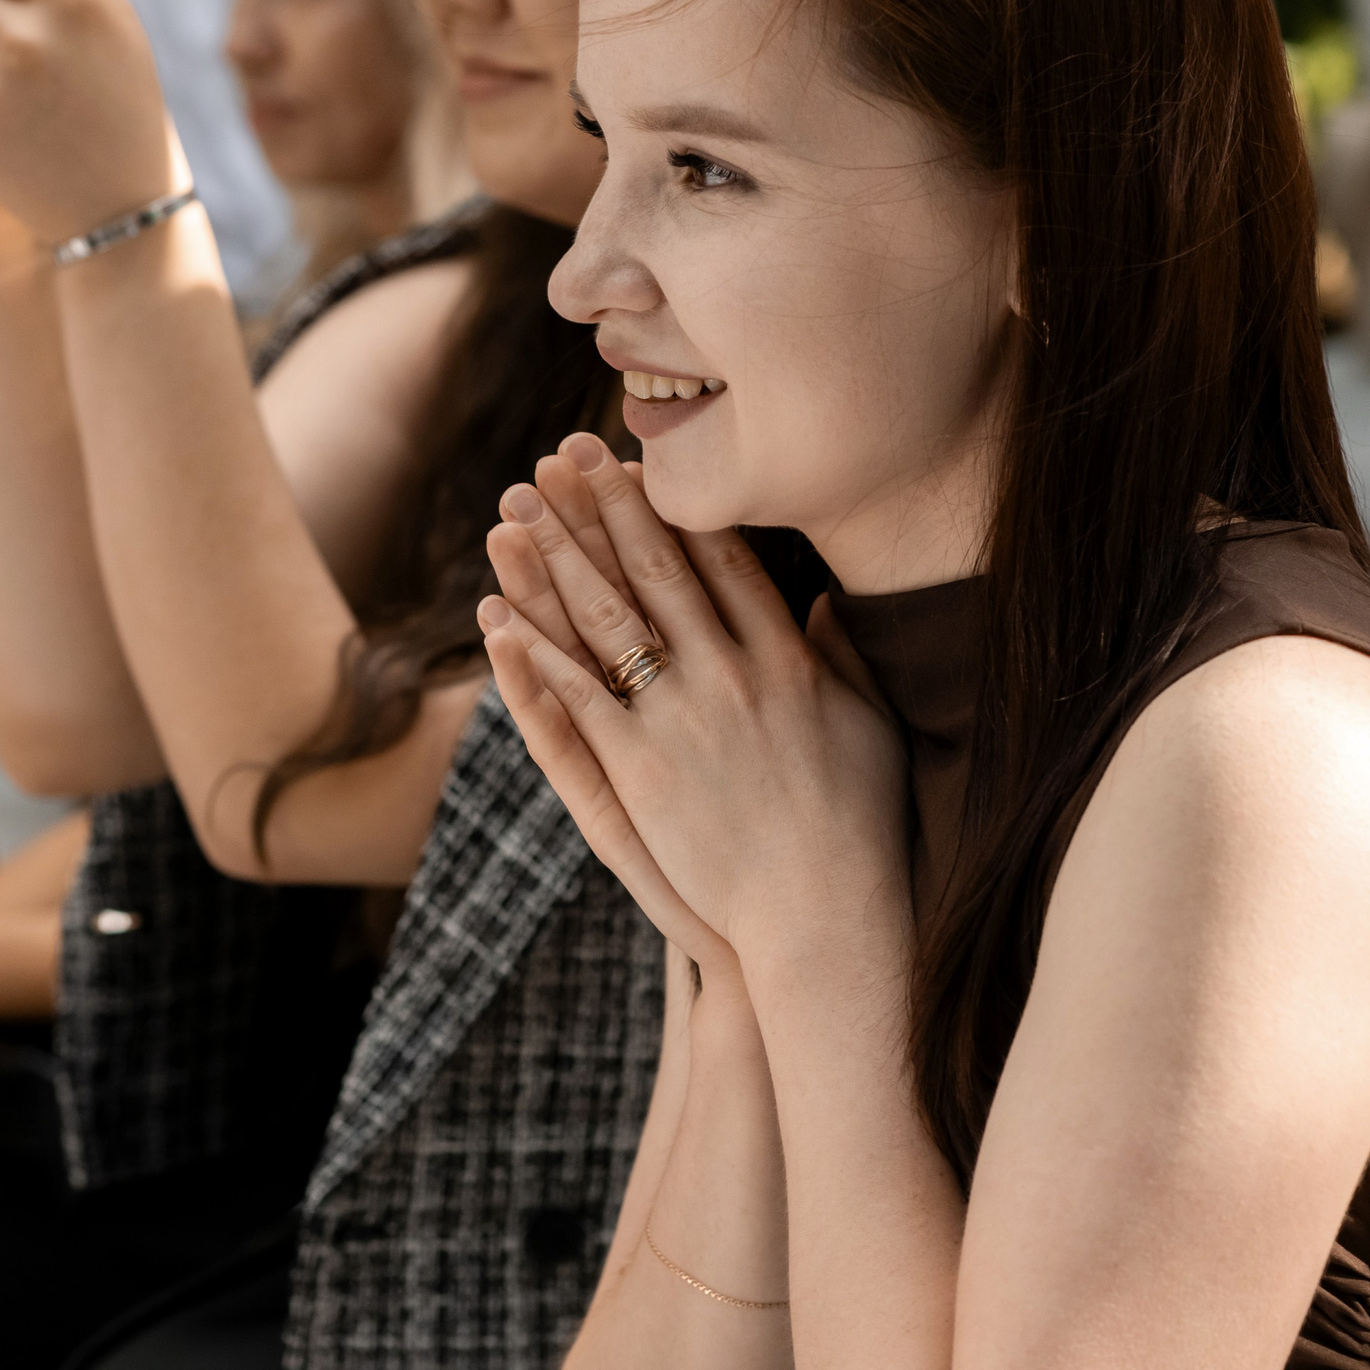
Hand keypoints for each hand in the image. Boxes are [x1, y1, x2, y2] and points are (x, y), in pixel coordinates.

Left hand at [478, 434, 910, 983]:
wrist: (830, 916)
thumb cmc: (862, 826)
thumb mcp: (871, 723)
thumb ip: (842, 656)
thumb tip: (829, 601)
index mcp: (786, 660)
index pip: (719, 560)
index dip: (671, 508)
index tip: (635, 460)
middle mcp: (730, 679)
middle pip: (653, 575)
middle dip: (602, 509)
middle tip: (559, 453)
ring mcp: (680, 726)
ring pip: (604, 625)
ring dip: (552, 563)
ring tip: (511, 512)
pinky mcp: (640, 779)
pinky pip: (576, 703)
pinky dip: (533, 658)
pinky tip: (498, 619)